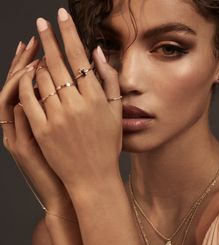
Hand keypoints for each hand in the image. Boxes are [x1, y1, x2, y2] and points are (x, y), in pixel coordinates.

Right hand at [0, 39, 75, 218]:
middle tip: (32, 40)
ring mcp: (19, 134)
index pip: (28, 85)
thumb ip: (64, 106)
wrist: (78, 186)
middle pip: (16, 85)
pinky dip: (20, 97)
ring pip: (10, 96)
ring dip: (19, 76)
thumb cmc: (77, 158)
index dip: (31, 63)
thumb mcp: (68, 130)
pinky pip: (15, 117)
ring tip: (32, 58)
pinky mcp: (22, 145)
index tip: (41, 43)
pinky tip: (29, 82)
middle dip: (23, 61)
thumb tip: (66, 79)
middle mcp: (22, 125)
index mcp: (36, 120)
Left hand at [18, 8, 122, 190]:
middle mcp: (76, 104)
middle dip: (48, 38)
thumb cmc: (107, 146)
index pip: (80, 56)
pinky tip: (26, 75)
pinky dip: (25, 84)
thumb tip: (97, 52)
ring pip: (41, 78)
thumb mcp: (116, 113)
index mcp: (96, 98)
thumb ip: (109, 81)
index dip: (69, 33)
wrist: (93, 177)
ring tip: (37, 56)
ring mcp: (57, 118)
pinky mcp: (42, 131)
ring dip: (38, 63)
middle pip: (57, 62)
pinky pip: (27, 100)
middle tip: (41, 23)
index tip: (60, 15)